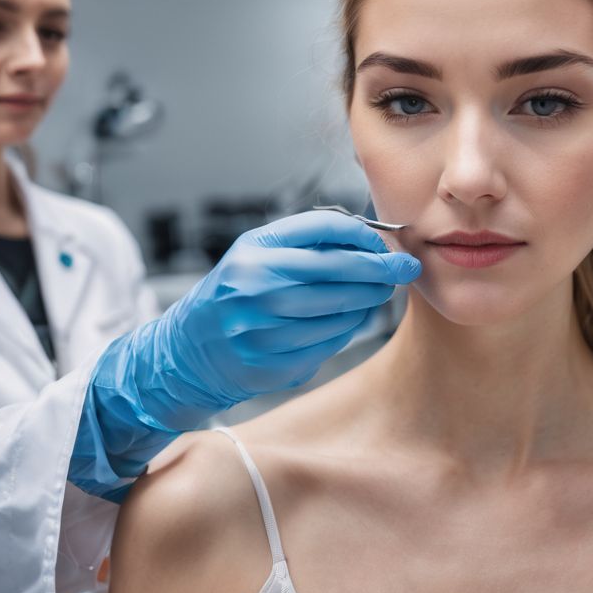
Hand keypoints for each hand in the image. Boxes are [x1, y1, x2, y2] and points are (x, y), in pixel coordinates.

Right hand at [158, 210, 419, 416]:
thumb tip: (371, 241)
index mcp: (254, 249)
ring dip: (369, 302)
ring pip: (341, 310)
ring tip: (377, 295)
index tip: (385, 244)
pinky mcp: (271, 363)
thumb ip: (306, 243)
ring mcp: (262, 327)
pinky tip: (353, 319)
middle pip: (340, 270)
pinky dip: (349, 329)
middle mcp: (255, 285)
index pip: (325, 229)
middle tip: (403, 270)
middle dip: (380, 269)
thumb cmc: (236, 293)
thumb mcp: (258, 254)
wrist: (189, 349)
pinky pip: (329, 342)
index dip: (364, 235)